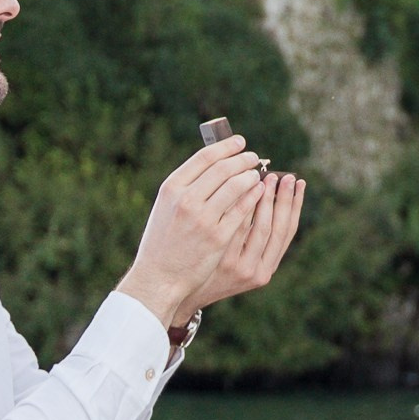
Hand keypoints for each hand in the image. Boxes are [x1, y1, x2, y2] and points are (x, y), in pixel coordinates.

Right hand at [119, 136, 271, 331]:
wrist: (158, 277)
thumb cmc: (162, 241)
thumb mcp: (165, 206)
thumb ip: (186, 186)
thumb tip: (216, 163)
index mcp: (171, 188)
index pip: (204, 157)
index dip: (226, 146)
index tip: (240, 142)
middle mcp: (186, 200)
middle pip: (223, 168)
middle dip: (242, 159)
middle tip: (253, 157)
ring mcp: (203, 219)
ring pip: (236, 186)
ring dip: (250, 176)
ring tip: (257, 173)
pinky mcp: (218, 237)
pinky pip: (242, 210)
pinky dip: (253, 196)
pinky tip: (259, 191)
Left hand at [194, 170, 305, 302]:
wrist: (176, 285)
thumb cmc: (210, 267)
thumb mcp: (238, 261)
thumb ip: (252, 238)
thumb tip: (266, 192)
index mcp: (265, 269)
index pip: (287, 232)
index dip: (295, 205)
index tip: (300, 182)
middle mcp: (254, 269)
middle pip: (276, 228)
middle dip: (283, 199)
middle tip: (286, 176)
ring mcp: (235, 264)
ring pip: (257, 226)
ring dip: (263, 199)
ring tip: (264, 176)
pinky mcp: (216, 255)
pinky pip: (233, 225)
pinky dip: (240, 205)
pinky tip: (240, 186)